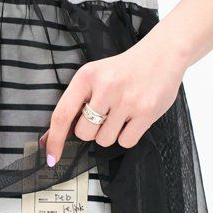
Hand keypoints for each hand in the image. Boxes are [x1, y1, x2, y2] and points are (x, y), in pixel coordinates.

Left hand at [41, 36, 187, 166]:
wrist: (161, 55)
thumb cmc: (123, 70)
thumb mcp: (94, 76)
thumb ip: (74, 103)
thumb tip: (50, 137)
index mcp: (86, 76)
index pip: (62, 114)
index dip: (54, 139)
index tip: (51, 157)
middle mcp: (106, 87)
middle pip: (84, 133)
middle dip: (91, 130)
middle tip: (104, 114)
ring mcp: (127, 100)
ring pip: (104, 140)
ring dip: (110, 133)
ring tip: (120, 113)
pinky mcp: (146, 112)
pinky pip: (126, 142)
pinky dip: (127, 136)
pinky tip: (132, 117)